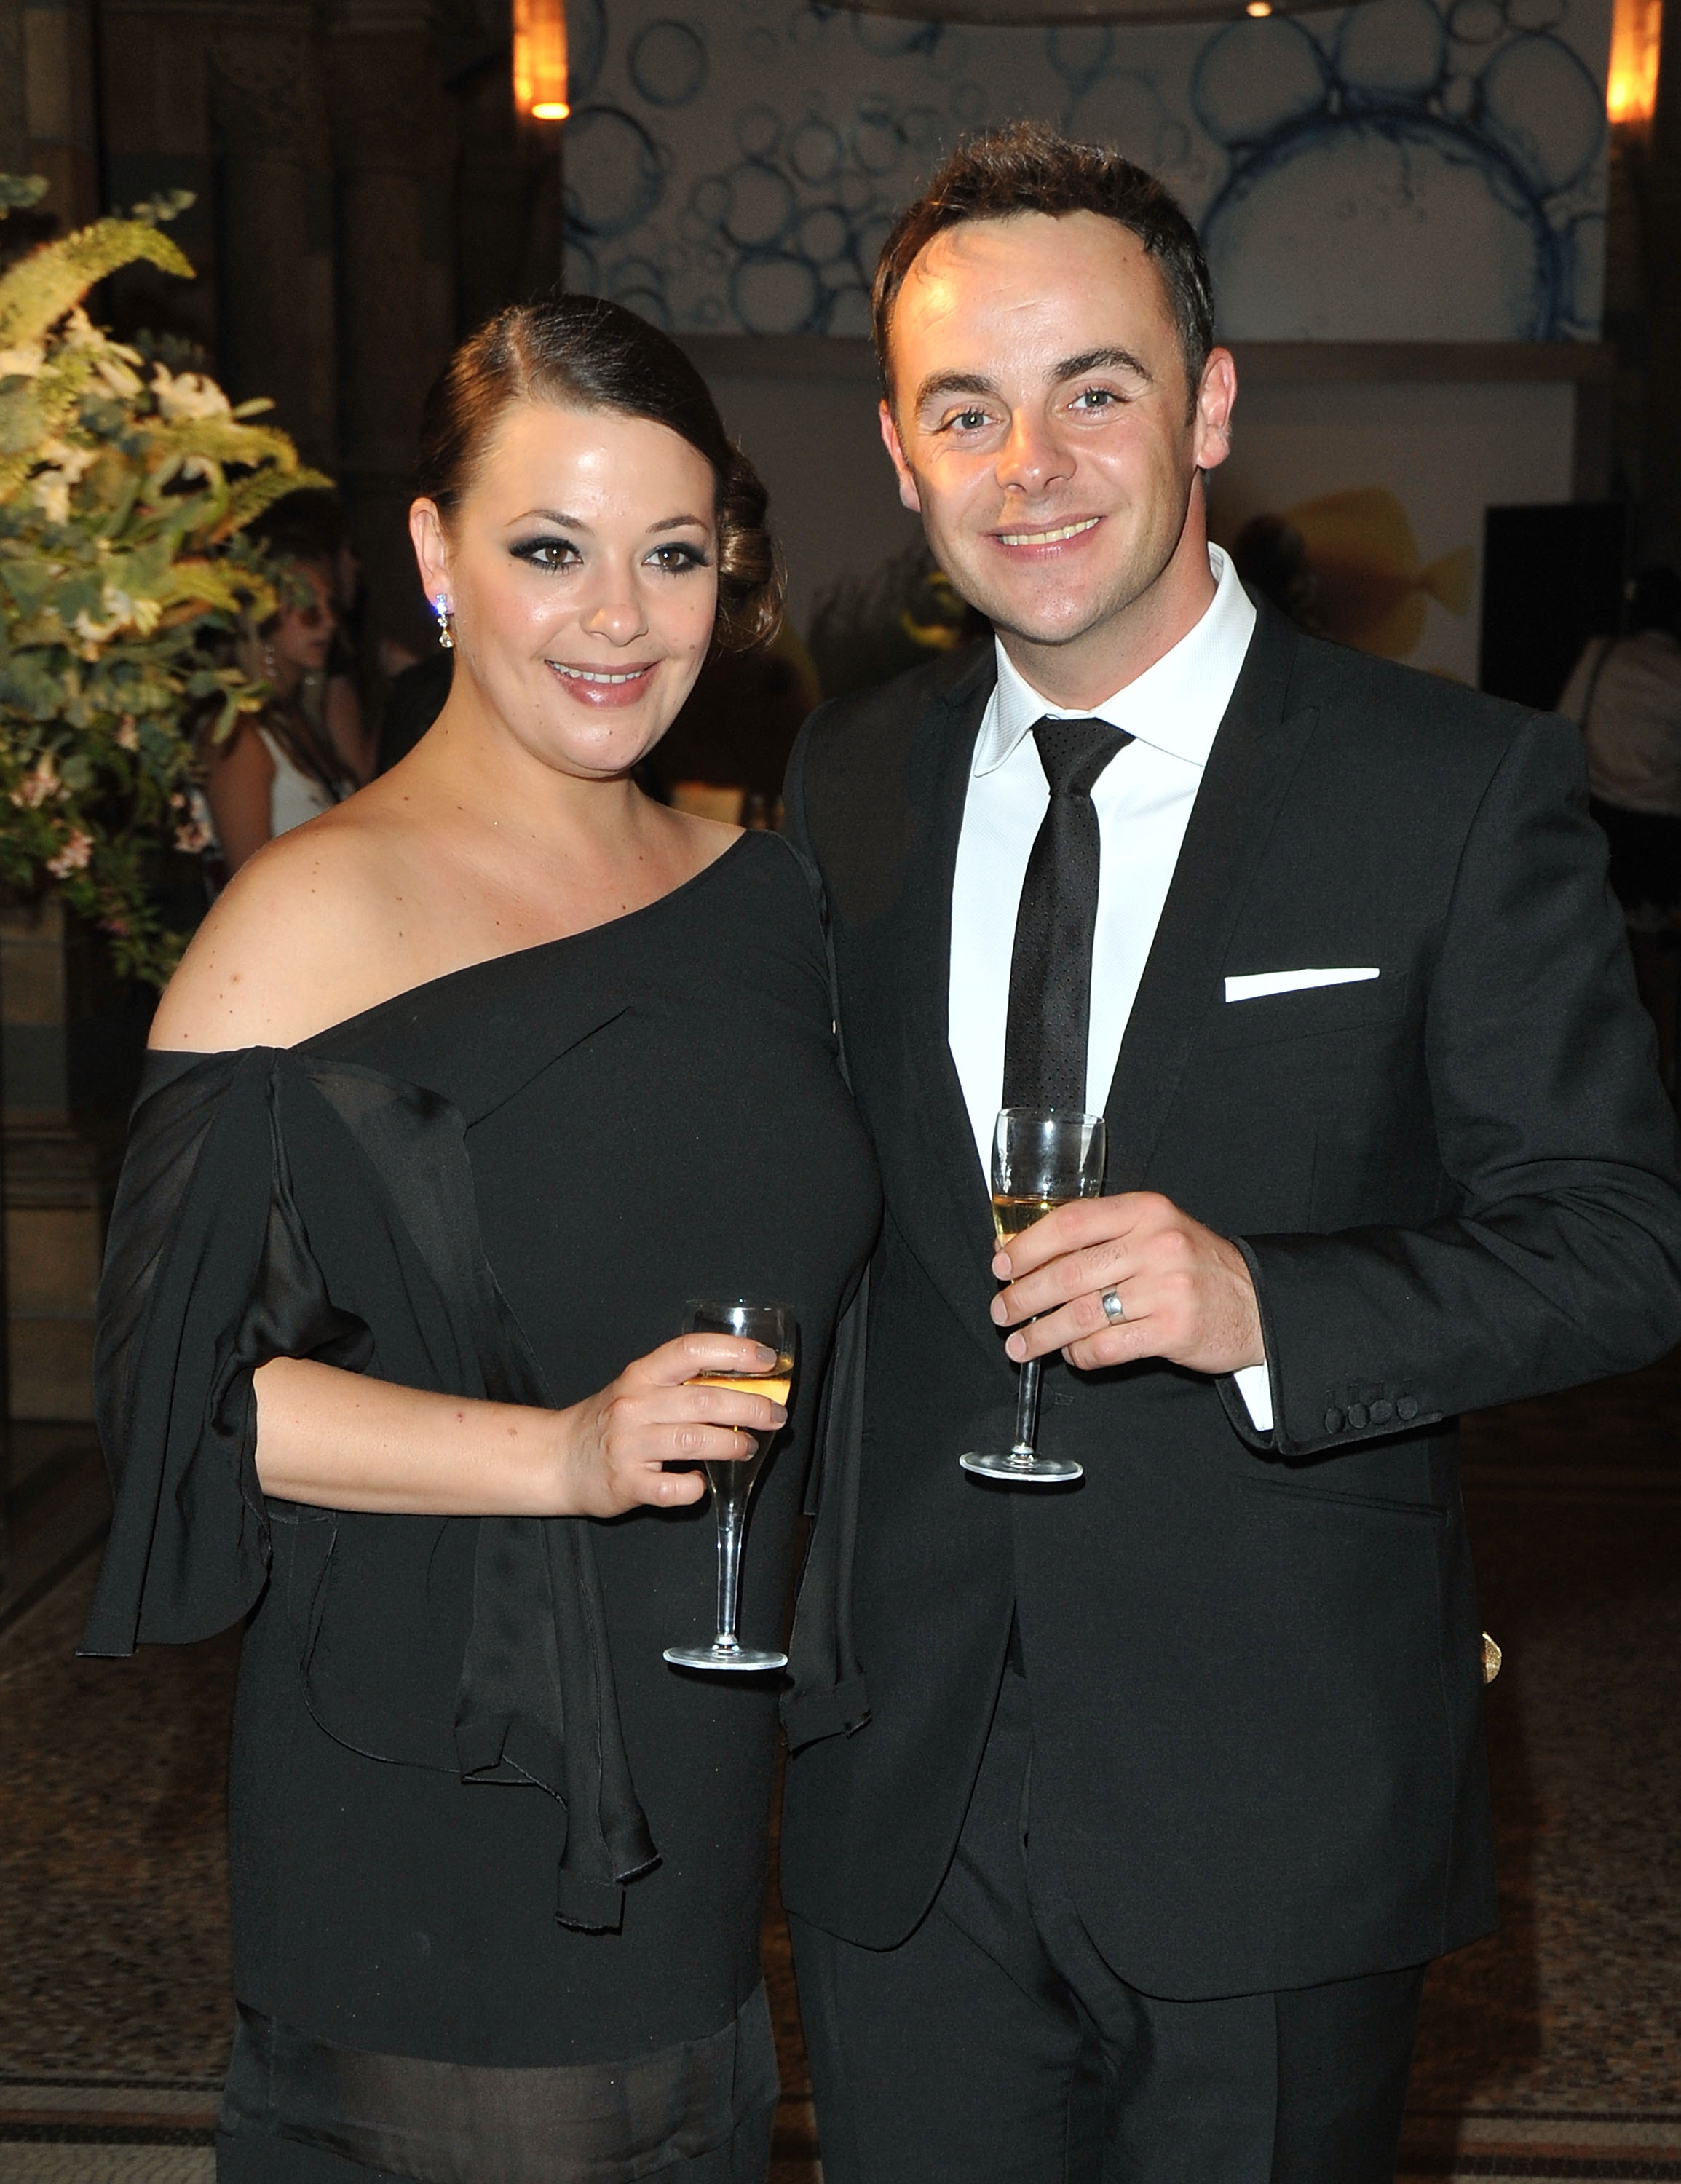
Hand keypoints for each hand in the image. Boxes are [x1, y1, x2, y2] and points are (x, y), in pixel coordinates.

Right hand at [554, 1334, 785, 1517]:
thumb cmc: (611, 1421)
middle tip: (775, 1416)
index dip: (733, 1351)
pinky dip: (695, 1488)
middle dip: (750, 1407)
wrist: (558, 1458)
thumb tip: (748, 1383)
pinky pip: (673, 1489)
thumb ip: (683, 1384)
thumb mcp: (640, 1389)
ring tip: (749, 1448)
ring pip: (694, 1441)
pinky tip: (701, 1483)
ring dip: (732, 1445)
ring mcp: (629, 1445)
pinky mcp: (626, 1483)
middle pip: (703, 1400)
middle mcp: (634, 1405)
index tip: (766, 1359)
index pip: (691, 1350)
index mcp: (642, 1375)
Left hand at [990, 1193, 1263, 1377]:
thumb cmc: (1193, 1267)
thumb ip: (1100, 1238)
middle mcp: (1156, 1244)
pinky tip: (1071, 1355)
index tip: (1001, 1266)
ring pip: (1083, 1314)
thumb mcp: (1154, 1233)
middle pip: (1069, 1273)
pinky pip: (1108, 1347)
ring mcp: (1167, 1288)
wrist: (1258, 1303)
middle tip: (1002, 1312)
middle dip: (1024, 1297)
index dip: (1027, 1247)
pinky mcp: (1173, 1330)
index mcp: (1145, 1211)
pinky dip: (1081, 1355)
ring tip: (1020, 1345)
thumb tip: (1024, 1253)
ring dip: (1042, 1334)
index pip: (1070, 1223)